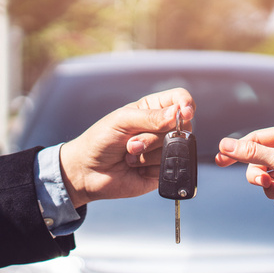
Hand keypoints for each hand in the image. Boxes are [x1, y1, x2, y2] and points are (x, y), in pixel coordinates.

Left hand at [59, 88, 194, 207]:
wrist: (87, 172)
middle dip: (153, 137)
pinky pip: (169, 168)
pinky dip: (149, 168)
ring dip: (147, 154)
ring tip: (128, 156)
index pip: (180, 100)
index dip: (186, 104)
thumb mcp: (121, 121)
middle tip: (131, 143)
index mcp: (152, 109)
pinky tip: (135, 168)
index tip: (184, 112)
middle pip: (181, 127)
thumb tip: (179, 114)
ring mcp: (163, 151)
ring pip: (174, 149)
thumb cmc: (100, 140)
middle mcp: (161, 129)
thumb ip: (150, 117)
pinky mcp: (162, 171)